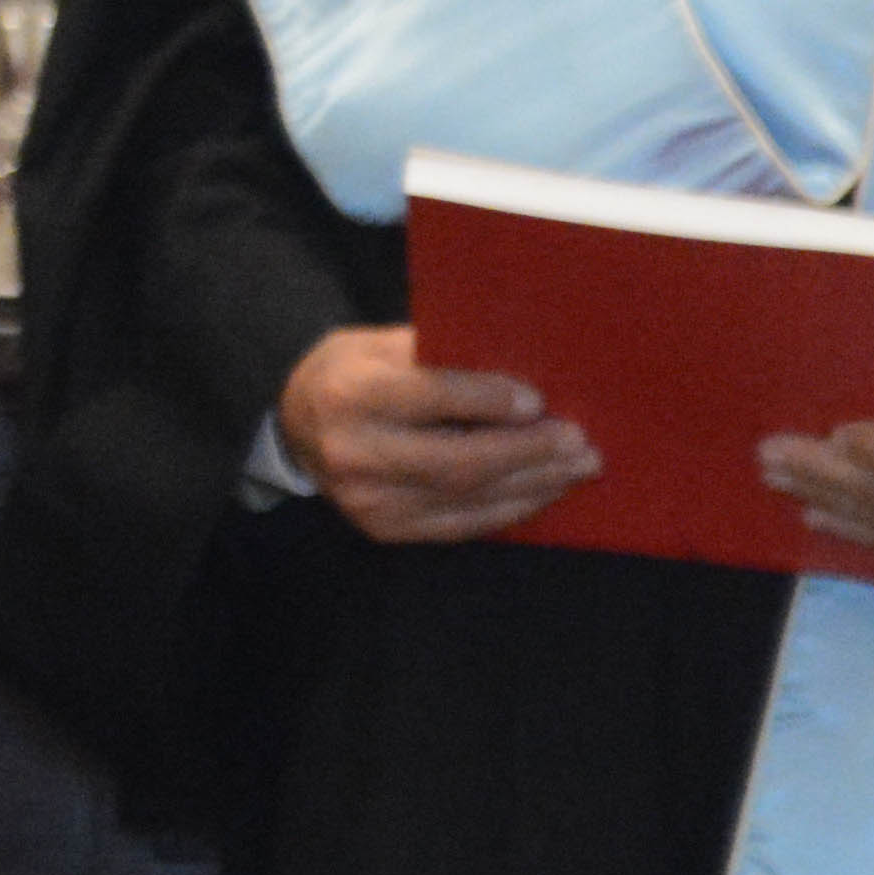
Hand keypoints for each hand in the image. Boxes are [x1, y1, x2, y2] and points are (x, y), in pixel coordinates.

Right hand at [278, 324, 596, 543]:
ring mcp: (368, 501)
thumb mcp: (380, 344)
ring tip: (578, 467)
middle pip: (457, 461)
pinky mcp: (385, 530)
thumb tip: (523, 375)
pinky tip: (542, 491)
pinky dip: (509, 508)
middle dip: (527, 453)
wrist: (294, 423)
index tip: (538, 401)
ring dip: (533, 485)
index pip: (428, 398)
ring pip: (467, 499)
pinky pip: (461, 525)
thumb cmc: (353, 371)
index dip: (487, 402)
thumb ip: (439, 358)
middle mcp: (353, 453)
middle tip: (579, 442)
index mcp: (350, 394)